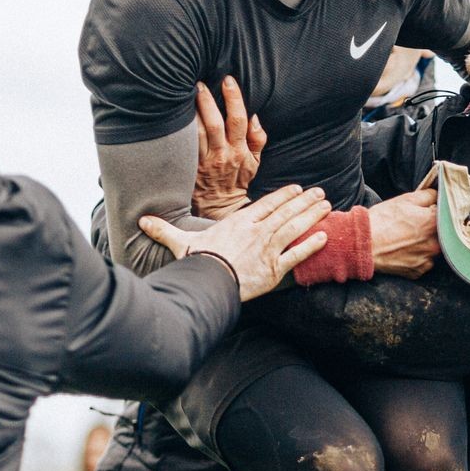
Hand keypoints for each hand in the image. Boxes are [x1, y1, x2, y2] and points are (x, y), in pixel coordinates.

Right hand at [140, 185, 328, 300]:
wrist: (209, 282)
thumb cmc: (198, 262)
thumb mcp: (181, 242)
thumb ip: (165, 230)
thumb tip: (142, 221)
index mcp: (240, 223)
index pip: (267, 204)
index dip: (284, 195)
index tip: (297, 188)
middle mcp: (259, 231)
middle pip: (286, 212)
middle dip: (305, 201)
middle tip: (320, 192)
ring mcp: (269, 249)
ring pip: (295, 228)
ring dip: (313, 216)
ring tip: (327, 206)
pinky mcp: (275, 269)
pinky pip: (298, 255)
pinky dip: (312, 245)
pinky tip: (325, 236)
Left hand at [191, 78, 265, 218]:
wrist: (219, 208)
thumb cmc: (237, 181)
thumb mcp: (255, 163)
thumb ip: (257, 140)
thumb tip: (255, 118)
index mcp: (239, 151)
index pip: (238, 120)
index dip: (234, 98)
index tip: (228, 80)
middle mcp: (222, 155)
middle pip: (214, 123)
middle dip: (207, 101)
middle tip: (199, 83)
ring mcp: (204, 162)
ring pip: (196, 132)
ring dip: (191, 112)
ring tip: (183, 93)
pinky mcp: (189, 167)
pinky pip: (184, 146)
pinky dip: (179, 130)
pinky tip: (172, 115)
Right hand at [369, 188, 439, 277]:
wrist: (362, 245)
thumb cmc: (382, 220)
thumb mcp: (405, 200)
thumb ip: (428, 195)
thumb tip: (438, 196)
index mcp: (435, 223)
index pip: (444, 214)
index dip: (433, 211)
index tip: (423, 212)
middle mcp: (435, 244)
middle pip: (441, 233)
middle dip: (431, 229)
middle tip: (412, 226)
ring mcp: (427, 259)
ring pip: (433, 249)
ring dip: (425, 244)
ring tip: (406, 239)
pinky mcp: (418, 271)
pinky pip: (424, 262)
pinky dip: (417, 257)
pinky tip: (404, 250)